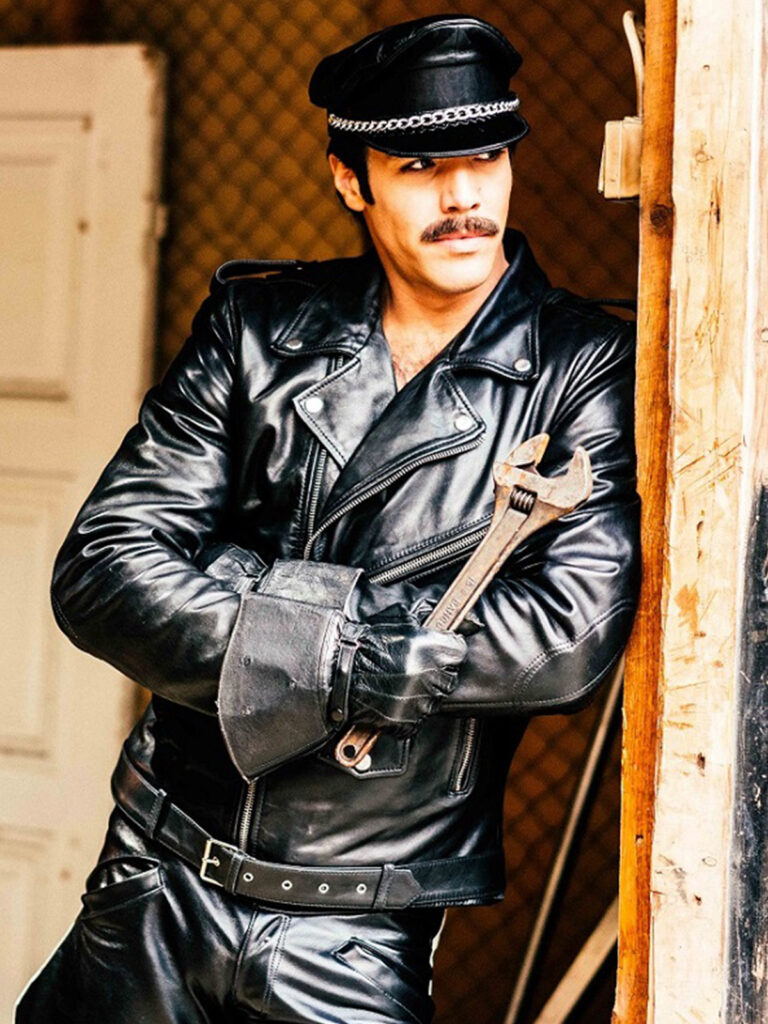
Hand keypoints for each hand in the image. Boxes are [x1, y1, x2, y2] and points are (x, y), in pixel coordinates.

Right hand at [341, 619, 466, 736]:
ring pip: (434, 700)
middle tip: (416, 667)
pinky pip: (418, 719)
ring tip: (401, 682)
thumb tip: (466, 623)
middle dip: (437, 672)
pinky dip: (409, 712)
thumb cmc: (369, 643)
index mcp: (431, 648)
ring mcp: (418, 701)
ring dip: (423, 693)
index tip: (440, 649)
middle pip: (450, 678)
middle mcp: (428, 676)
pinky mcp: (406, 721)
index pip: (459, 651)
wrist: (340, 669)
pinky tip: (395, 697)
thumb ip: (434, 621)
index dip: (449, 649)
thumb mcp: (403, 621)